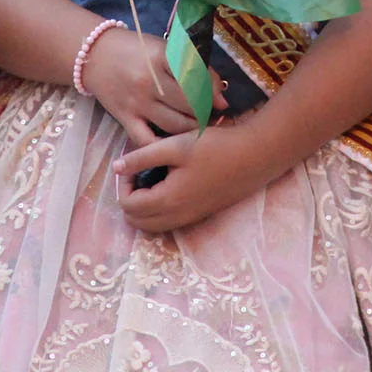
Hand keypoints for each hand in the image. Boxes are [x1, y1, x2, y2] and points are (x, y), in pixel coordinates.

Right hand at [77, 28, 218, 148]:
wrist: (95, 54)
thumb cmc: (136, 49)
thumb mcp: (164, 48)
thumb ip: (192, 66)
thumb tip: (221, 94)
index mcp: (161, 56)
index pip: (196, 77)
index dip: (213, 92)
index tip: (221, 101)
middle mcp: (149, 80)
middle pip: (189, 104)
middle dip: (206, 113)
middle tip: (212, 116)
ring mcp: (136, 102)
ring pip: (174, 125)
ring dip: (191, 129)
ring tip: (198, 127)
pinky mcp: (124, 117)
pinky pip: (147, 140)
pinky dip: (163, 145)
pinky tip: (173, 143)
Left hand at [112, 121, 275, 233]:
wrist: (255, 156)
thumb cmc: (215, 146)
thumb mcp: (175, 146)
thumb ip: (142, 157)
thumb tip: (116, 168)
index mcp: (168, 200)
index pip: (128, 205)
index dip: (123, 184)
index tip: (133, 162)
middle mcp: (177, 216)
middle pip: (136, 222)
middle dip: (129, 198)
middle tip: (137, 172)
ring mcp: (190, 218)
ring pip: (152, 226)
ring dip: (143, 207)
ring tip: (150, 178)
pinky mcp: (200, 215)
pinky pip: (168, 222)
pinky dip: (158, 210)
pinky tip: (168, 183)